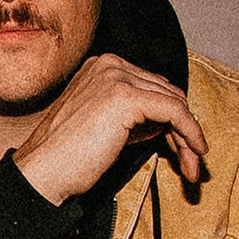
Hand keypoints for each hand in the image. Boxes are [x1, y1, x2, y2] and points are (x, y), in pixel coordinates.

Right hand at [13, 54, 207, 203]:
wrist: (43, 172)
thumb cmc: (68, 156)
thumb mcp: (106, 125)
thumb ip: (136, 115)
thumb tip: (170, 120)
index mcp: (102, 68)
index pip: (153, 87)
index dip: (172, 119)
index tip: (182, 148)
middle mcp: (110, 65)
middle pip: (167, 94)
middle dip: (184, 129)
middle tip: (191, 161)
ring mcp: (116, 78)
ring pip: (175, 103)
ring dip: (189, 137)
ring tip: (192, 165)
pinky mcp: (126, 96)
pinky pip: (175, 112)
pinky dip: (191, 132)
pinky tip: (195, 151)